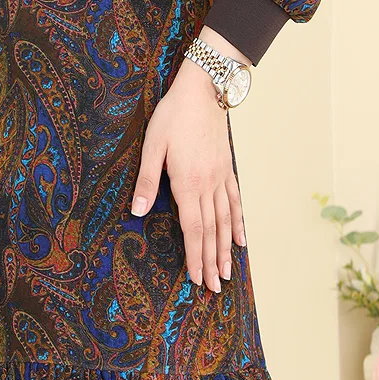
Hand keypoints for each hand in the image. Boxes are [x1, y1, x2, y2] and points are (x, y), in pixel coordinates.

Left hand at [131, 58, 246, 292]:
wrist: (203, 90)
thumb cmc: (173, 115)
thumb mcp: (153, 144)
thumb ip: (147, 179)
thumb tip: (138, 211)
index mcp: (187, 182)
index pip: (193, 228)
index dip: (195, 256)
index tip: (196, 279)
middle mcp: (208, 185)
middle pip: (211, 231)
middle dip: (211, 262)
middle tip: (215, 289)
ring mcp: (221, 177)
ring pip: (226, 221)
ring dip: (226, 249)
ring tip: (227, 273)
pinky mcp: (227, 168)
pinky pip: (235, 201)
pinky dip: (238, 222)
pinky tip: (241, 240)